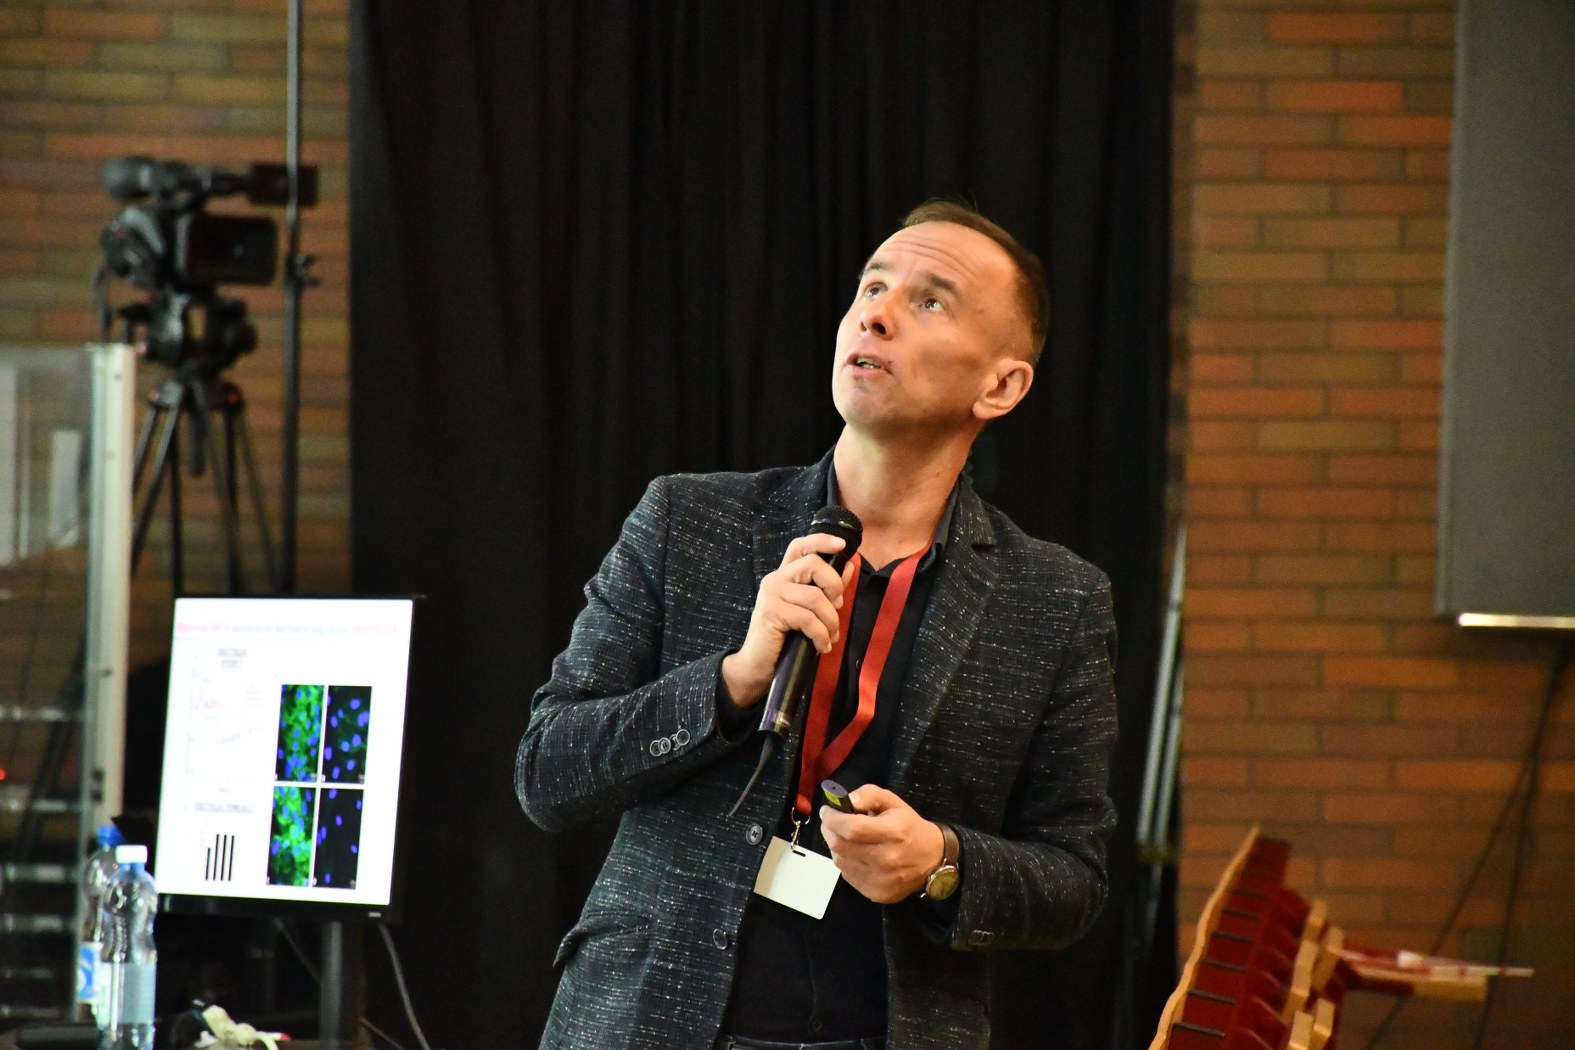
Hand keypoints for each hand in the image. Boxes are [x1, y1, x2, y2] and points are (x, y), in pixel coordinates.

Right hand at [721, 533, 857, 707]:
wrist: (758, 666)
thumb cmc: (785, 639)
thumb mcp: (809, 610)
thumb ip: (827, 589)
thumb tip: (848, 567)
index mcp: (784, 575)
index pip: (800, 546)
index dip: (822, 541)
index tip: (843, 546)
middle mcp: (775, 579)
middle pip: (813, 564)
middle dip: (835, 586)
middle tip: (838, 607)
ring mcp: (771, 594)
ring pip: (815, 596)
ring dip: (831, 621)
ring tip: (830, 637)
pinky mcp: (771, 612)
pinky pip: (808, 619)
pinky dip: (821, 635)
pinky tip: (822, 646)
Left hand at [819, 784, 944, 903]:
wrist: (932, 860)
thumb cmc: (910, 826)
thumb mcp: (894, 802)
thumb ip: (868, 795)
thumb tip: (845, 801)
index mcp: (893, 832)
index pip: (851, 828)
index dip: (832, 818)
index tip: (827, 810)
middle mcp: (886, 859)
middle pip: (840, 845)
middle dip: (829, 830)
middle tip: (830, 822)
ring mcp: (880, 880)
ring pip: (840, 861)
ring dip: (836, 846)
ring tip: (843, 837)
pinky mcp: (876, 893)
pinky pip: (847, 876)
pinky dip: (845, 862)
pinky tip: (854, 854)